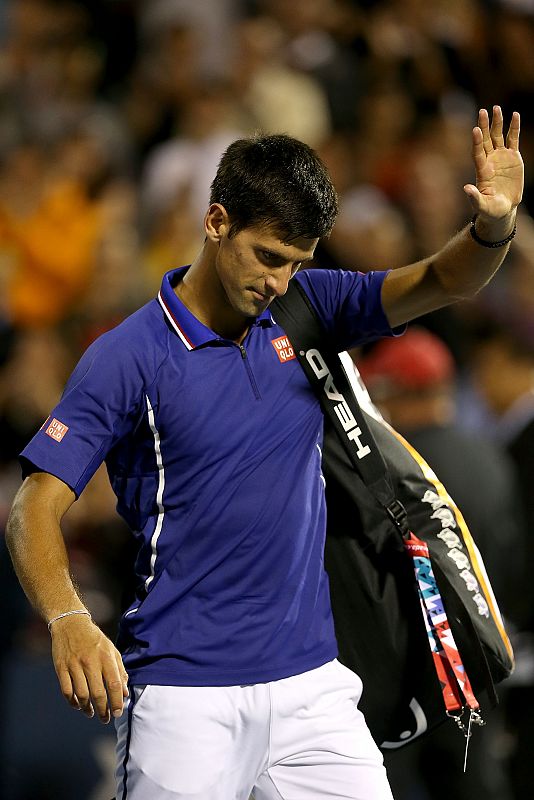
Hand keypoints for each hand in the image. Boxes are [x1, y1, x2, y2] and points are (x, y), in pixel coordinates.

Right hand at [50, 614, 128, 723]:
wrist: (71, 624)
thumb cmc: (95, 639)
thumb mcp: (111, 650)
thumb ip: (119, 670)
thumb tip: (124, 693)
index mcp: (105, 656)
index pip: (114, 684)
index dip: (117, 701)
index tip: (118, 712)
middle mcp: (90, 661)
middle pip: (98, 693)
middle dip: (103, 710)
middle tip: (106, 718)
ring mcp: (74, 665)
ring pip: (81, 695)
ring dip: (87, 708)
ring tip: (92, 713)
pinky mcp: (61, 667)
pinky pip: (66, 691)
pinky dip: (72, 702)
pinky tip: (78, 706)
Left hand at [463, 106, 522, 220]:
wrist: (503, 209)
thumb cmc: (490, 210)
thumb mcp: (482, 206)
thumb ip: (474, 197)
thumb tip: (466, 188)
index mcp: (482, 170)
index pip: (477, 152)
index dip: (477, 141)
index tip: (475, 129)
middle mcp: (490, 160)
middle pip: (486, 140)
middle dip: (485, 126)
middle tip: (483, 111)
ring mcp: (501, 157)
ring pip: (498, 136)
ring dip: (498, 122)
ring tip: (497, 108)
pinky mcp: (513, 157)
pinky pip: (513, 139)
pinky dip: (514, 127)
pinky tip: (515, 115)